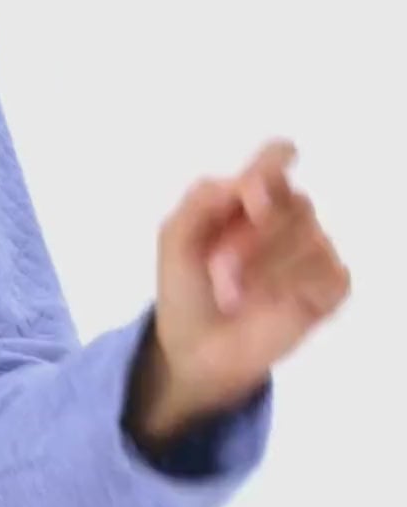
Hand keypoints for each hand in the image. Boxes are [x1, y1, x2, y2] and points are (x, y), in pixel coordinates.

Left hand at [137, 137, 352, 436]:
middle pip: (296, 202)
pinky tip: (270, 306)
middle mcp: (289, 217)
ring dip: (266, 270)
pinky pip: (328, 272)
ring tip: (235, 296)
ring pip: (312, 238)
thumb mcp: (175, 238)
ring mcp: (314, 250)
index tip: (251, 200)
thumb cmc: (185, 288)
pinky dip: (292, 290)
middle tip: (219, 270)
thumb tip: (248, 182)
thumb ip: (202, 199)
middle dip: (251, 240)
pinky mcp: (330, 287)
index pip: (278, 158)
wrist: (194, 348)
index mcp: (251, 197)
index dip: (271, 169)